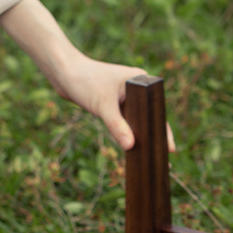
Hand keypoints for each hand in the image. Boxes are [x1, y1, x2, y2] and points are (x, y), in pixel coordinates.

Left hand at [0, 0, 175, 151]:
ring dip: (141, 137)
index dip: (164, 131)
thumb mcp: (103, 106)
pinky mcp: (114, 103)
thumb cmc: (84, 81)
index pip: (158, 110)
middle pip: (150, 117)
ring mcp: (126, 96)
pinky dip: (128, 134)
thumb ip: (117, 126)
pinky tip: (132, 150)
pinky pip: (125, 122)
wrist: (62, 72)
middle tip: (163, 160)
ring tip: (150, 159)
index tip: (170, 149)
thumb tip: (131, 147)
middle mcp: (137, 88)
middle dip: (155, 138)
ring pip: (137, 121)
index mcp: (141, 82)